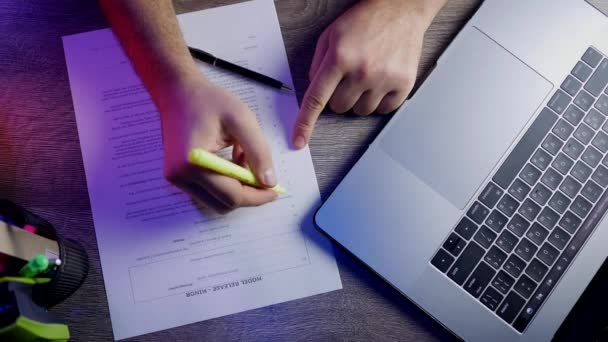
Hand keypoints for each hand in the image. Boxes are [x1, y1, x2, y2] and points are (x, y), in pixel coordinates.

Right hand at [158, 73, 277, 212]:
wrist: (177, 92)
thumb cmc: (209, 101)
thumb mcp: (241, 120)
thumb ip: (258, 152)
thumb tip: (269, 182)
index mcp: (194, 162)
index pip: (231, 195)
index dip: (257, 196)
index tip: (275, 190)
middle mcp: (180, 176)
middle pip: (224, 203)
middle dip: (247, 193)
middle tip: (262, 173)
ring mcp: (176, 178)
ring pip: (216, 201)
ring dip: (236, 188)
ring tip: (243, 159)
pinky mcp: (177, 177)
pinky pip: (208, 192)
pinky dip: (225, 183)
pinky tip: (232, 160)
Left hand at [293, 0, 436, 148]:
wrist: (401, 9)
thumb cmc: (366, 20)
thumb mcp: (331, 35)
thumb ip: (317, 64)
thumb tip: (313, 90)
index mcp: (340, 58)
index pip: (316, 99)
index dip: (305, 123)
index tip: (299, 140)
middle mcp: (362, 71)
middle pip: (339, 108)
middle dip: (339, 96)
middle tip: (348, 77)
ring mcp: (384, 79)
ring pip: (361, 111)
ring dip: (360, 99)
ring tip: (367, 75)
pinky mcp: (403, 84)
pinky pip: (384, 110)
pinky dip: (380, 100)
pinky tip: (381, 81)